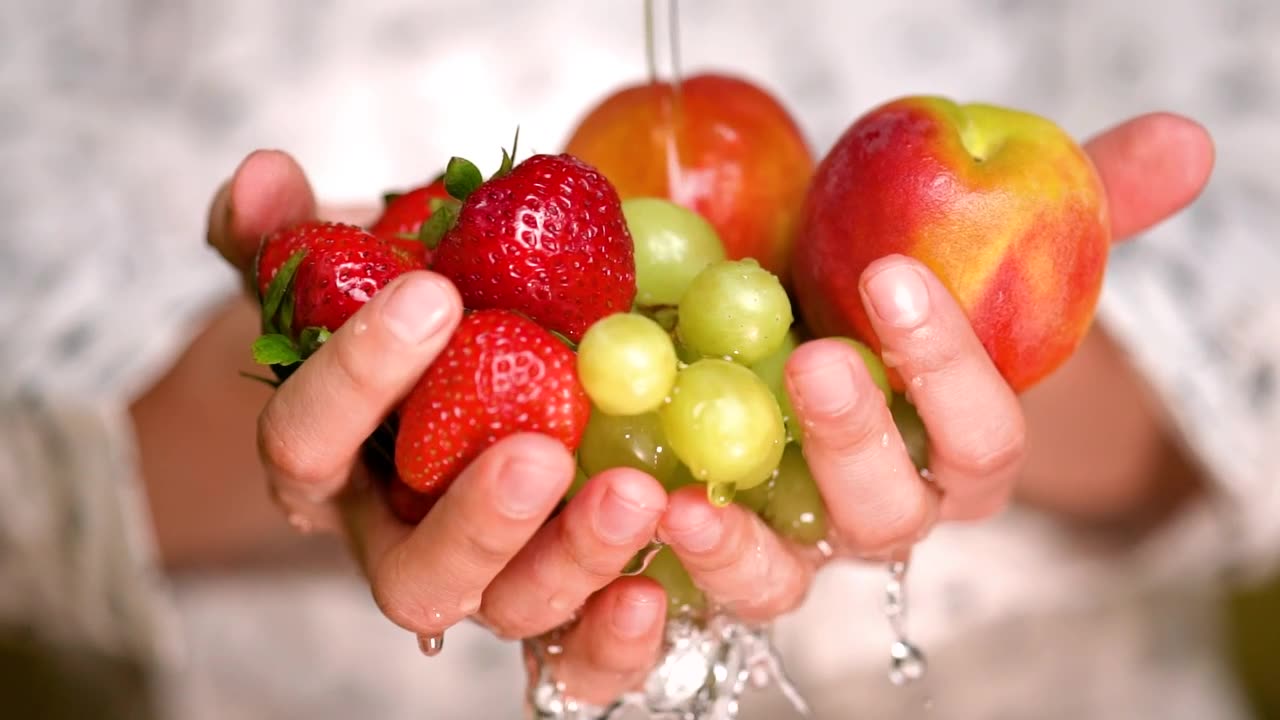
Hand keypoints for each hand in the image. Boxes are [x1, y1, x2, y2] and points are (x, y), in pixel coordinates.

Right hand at [207, 151, 669, 702]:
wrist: (487, 362)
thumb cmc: (411, 324)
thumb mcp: (347, 272)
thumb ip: (290, 236)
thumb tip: (260, 178)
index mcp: (330, 472)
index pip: (309, 446)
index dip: (356, 378)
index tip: (432, 294)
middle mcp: (402, 544)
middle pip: (416, 576)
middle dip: (475, 520)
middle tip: (537, 451)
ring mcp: (489, 582)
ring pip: (512, 611)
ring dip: (571, 563)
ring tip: (635, 496)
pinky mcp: (565, 601)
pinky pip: (581, 654)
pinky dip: (615, 636)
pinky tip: (658, 583)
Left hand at [655, 112, 1215, 621]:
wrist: (789, 324)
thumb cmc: (882, 289)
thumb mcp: (972, 236)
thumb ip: (1074, 201)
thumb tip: (1182, 143)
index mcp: (954, 453)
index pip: (979, 440)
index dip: (949, 371)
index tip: (893, 279)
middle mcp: (879, 512)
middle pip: (887, 516)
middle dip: (855, 447)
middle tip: (815, 364)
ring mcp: (792, 542)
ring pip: (784, 579)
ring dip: (742, 551)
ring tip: (687, 502)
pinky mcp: (709, 552)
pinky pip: (693, 592)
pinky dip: (662, 578)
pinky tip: (630, 519)